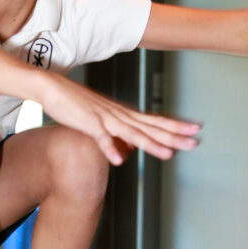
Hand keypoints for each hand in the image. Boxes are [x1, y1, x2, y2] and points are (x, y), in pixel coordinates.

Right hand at [40, 73, 201, 164]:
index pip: (155, 121)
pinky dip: (110, 149)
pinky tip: (119, 161)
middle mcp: (119, 115)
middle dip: (173, 136)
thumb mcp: (101, 121)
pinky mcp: (88, 123)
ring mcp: (104, 119)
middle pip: (150, 127)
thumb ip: (116, 136)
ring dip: (150, 144)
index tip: (194, 129)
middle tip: (195, 142)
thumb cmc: (75, 104)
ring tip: (168, 154)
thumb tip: (129, 150)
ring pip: (132, 133)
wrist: (52, 87)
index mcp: (123, 114)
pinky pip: (101, 138)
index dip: (175, 126)